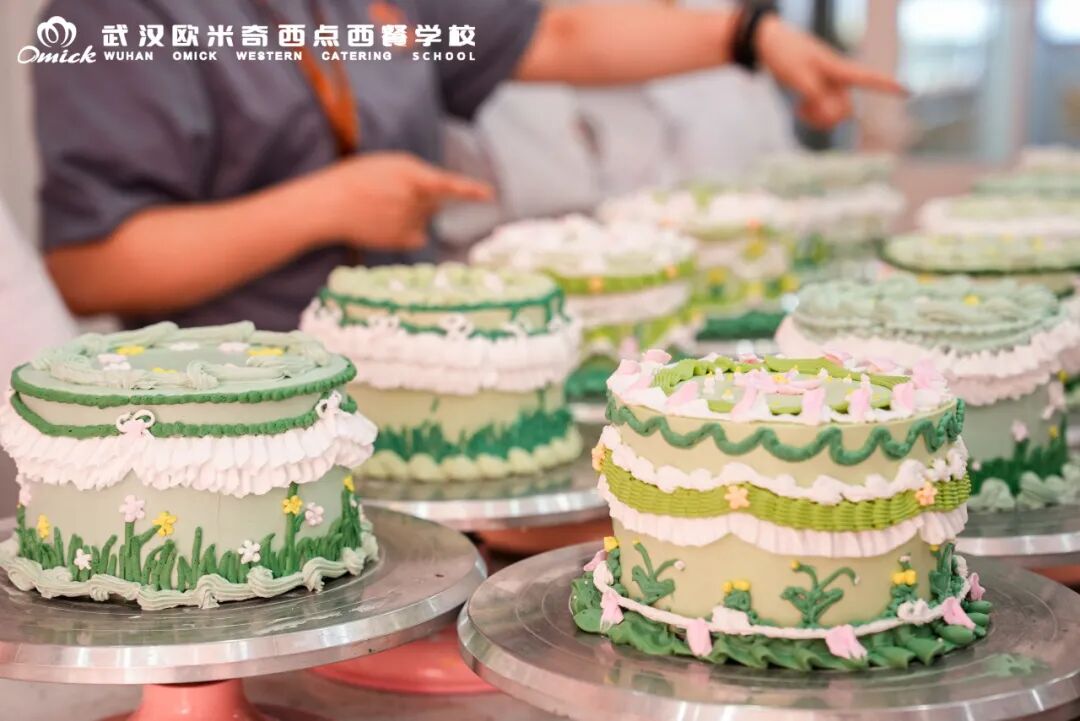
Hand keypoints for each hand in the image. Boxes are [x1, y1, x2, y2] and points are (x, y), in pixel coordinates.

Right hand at [311, 152, 493, 250]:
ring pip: (425, 218)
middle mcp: (412, 200)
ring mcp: (407, 222)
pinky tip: (385, 225)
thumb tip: (438, 200)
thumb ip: (417, 176)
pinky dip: (409, 231)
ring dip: (412, 213)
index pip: (446, 183)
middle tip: (392, 195)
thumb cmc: (358, 179)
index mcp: (409, 174)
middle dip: (423, 198)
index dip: (469, 190)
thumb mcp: (389, 165)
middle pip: (435, 202)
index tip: (490, 195)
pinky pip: (418, 236)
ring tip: (381, 208)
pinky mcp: (402, 240)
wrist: (328, 205)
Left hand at [756, 17, 905, 129]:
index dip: (889, 86)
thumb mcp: (797, 75)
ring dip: (819, 119)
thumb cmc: (785, 53)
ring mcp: (829, 86)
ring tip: (801, 111)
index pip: (869, 78)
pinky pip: (824, 113)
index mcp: (838, 69)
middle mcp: (839, 79)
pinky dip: (813, 117)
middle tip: (803, 110)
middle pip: (845, 110)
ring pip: (835, 115)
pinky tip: (799, 111)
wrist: (769, 43)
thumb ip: (815, 95)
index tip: (909, 90)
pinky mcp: (819, 92)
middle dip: (828, 117)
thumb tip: (831, 114)